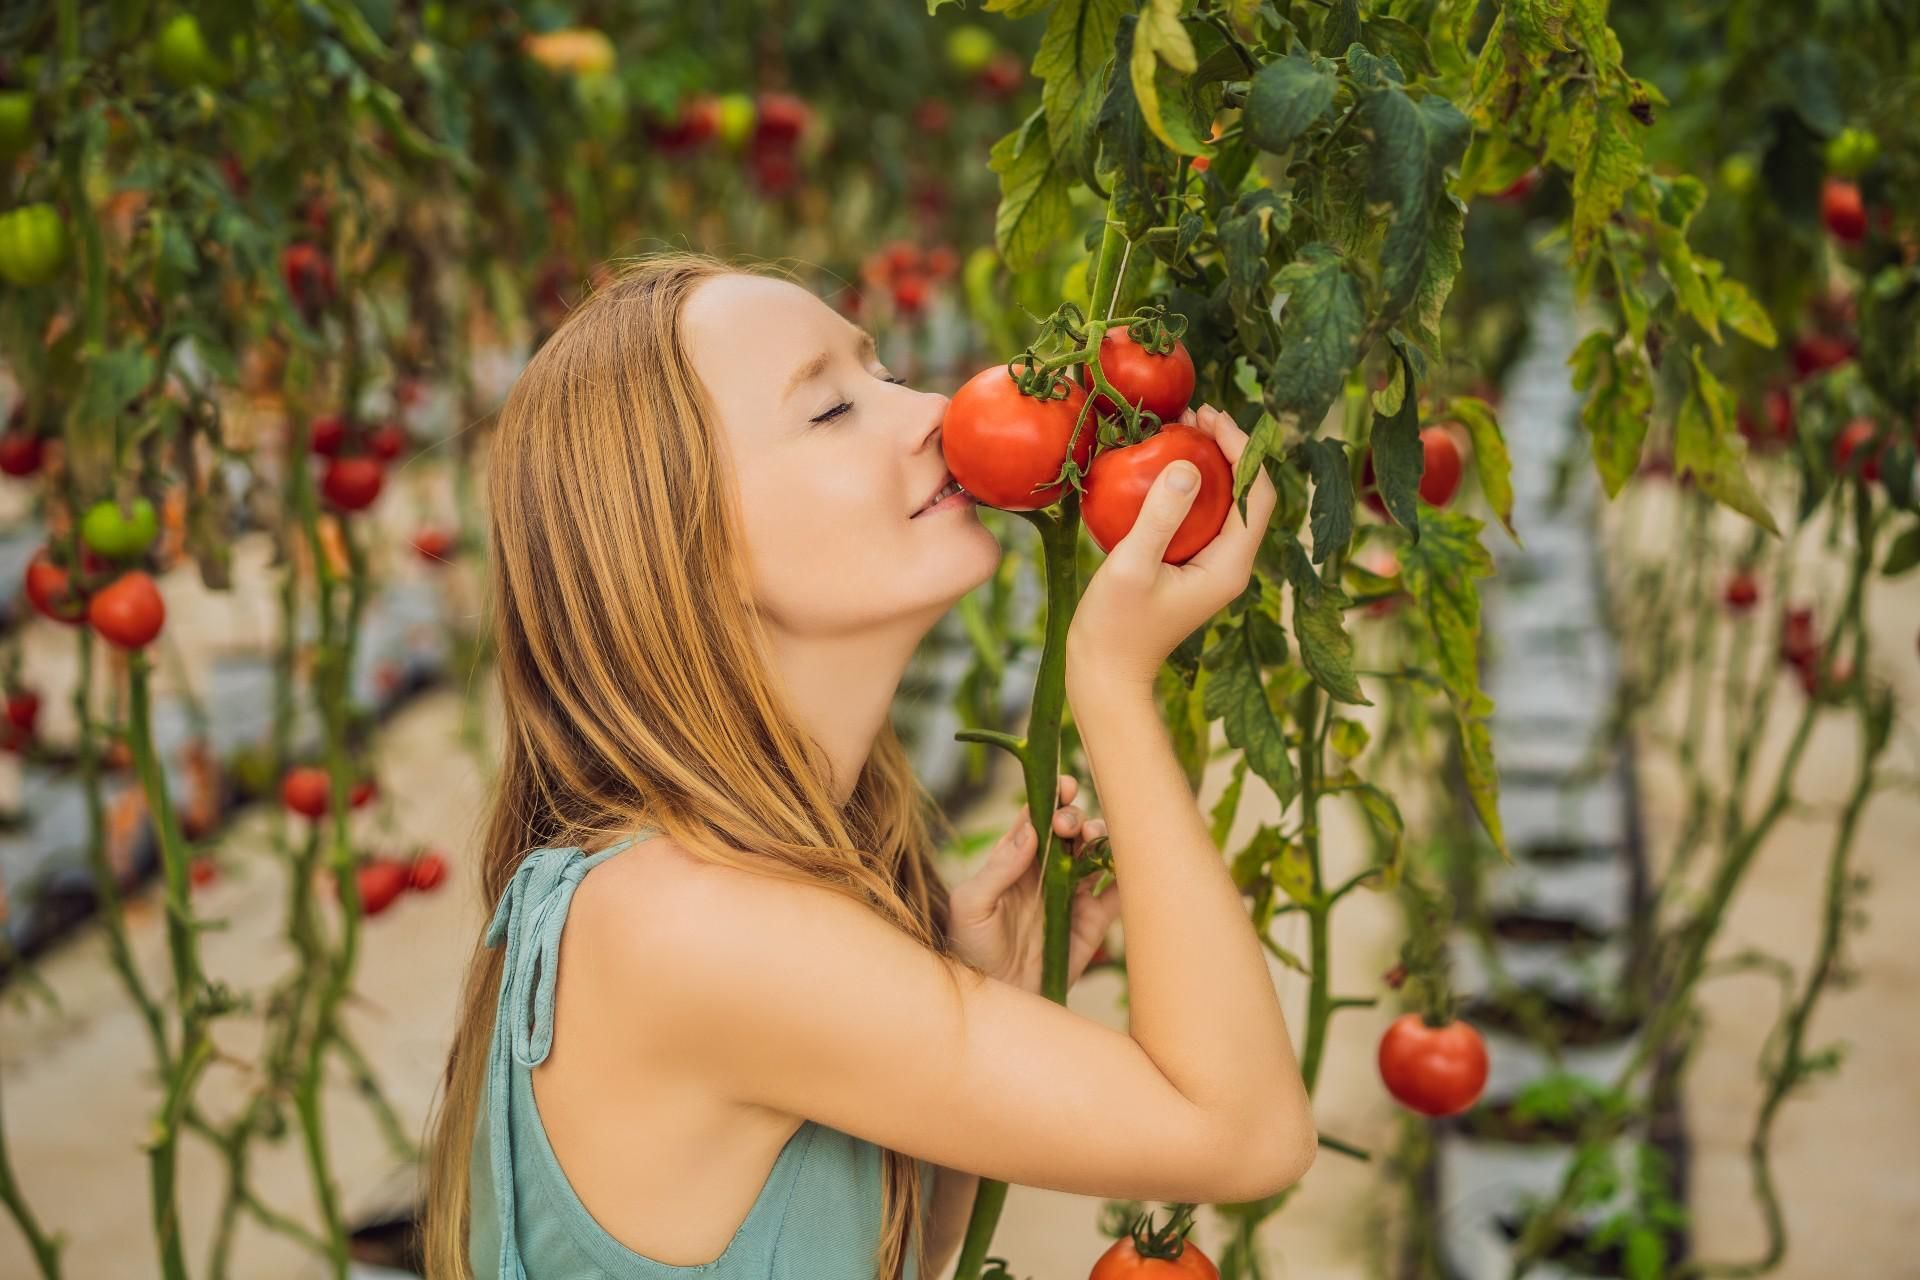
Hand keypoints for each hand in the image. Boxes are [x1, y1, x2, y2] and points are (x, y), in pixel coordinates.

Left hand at [948, 773, 1121, 996]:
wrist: (997, 1000)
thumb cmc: (972, 951)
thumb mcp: (972, 906)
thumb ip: (999, 868)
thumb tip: (1030, 831)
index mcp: (1014, 860)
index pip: (1035, 816)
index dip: (1051, 795)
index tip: (1062, 785)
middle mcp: (1046, 870)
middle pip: (1070, 829)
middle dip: (1074, 817)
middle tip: (1068, 827)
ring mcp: (1072, 893)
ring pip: (1096, 852)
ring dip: (1100, 838)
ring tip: (1091, 840)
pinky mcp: (1093, 920)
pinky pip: (1118, 891)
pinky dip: (1127, 873)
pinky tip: (1126, 863)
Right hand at [1067, 404, 1275, 692]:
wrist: (1105, 674)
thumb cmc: (1115, 628)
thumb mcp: (1131, 567)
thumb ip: (1160, 517)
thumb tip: (1186, 465)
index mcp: (1230, 566)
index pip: (1258, 495)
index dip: (1243, 450)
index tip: (1210, 417)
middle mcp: (1230, 564)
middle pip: (1247, 494)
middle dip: (1227, 449)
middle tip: (1194, 414)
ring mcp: (1211, 565)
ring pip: (1224, 502)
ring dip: (1207, 463)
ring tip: (1180, 428)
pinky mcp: (1190, 565)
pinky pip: (1200, 515)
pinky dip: (1187, 486)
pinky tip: (1159, 466)